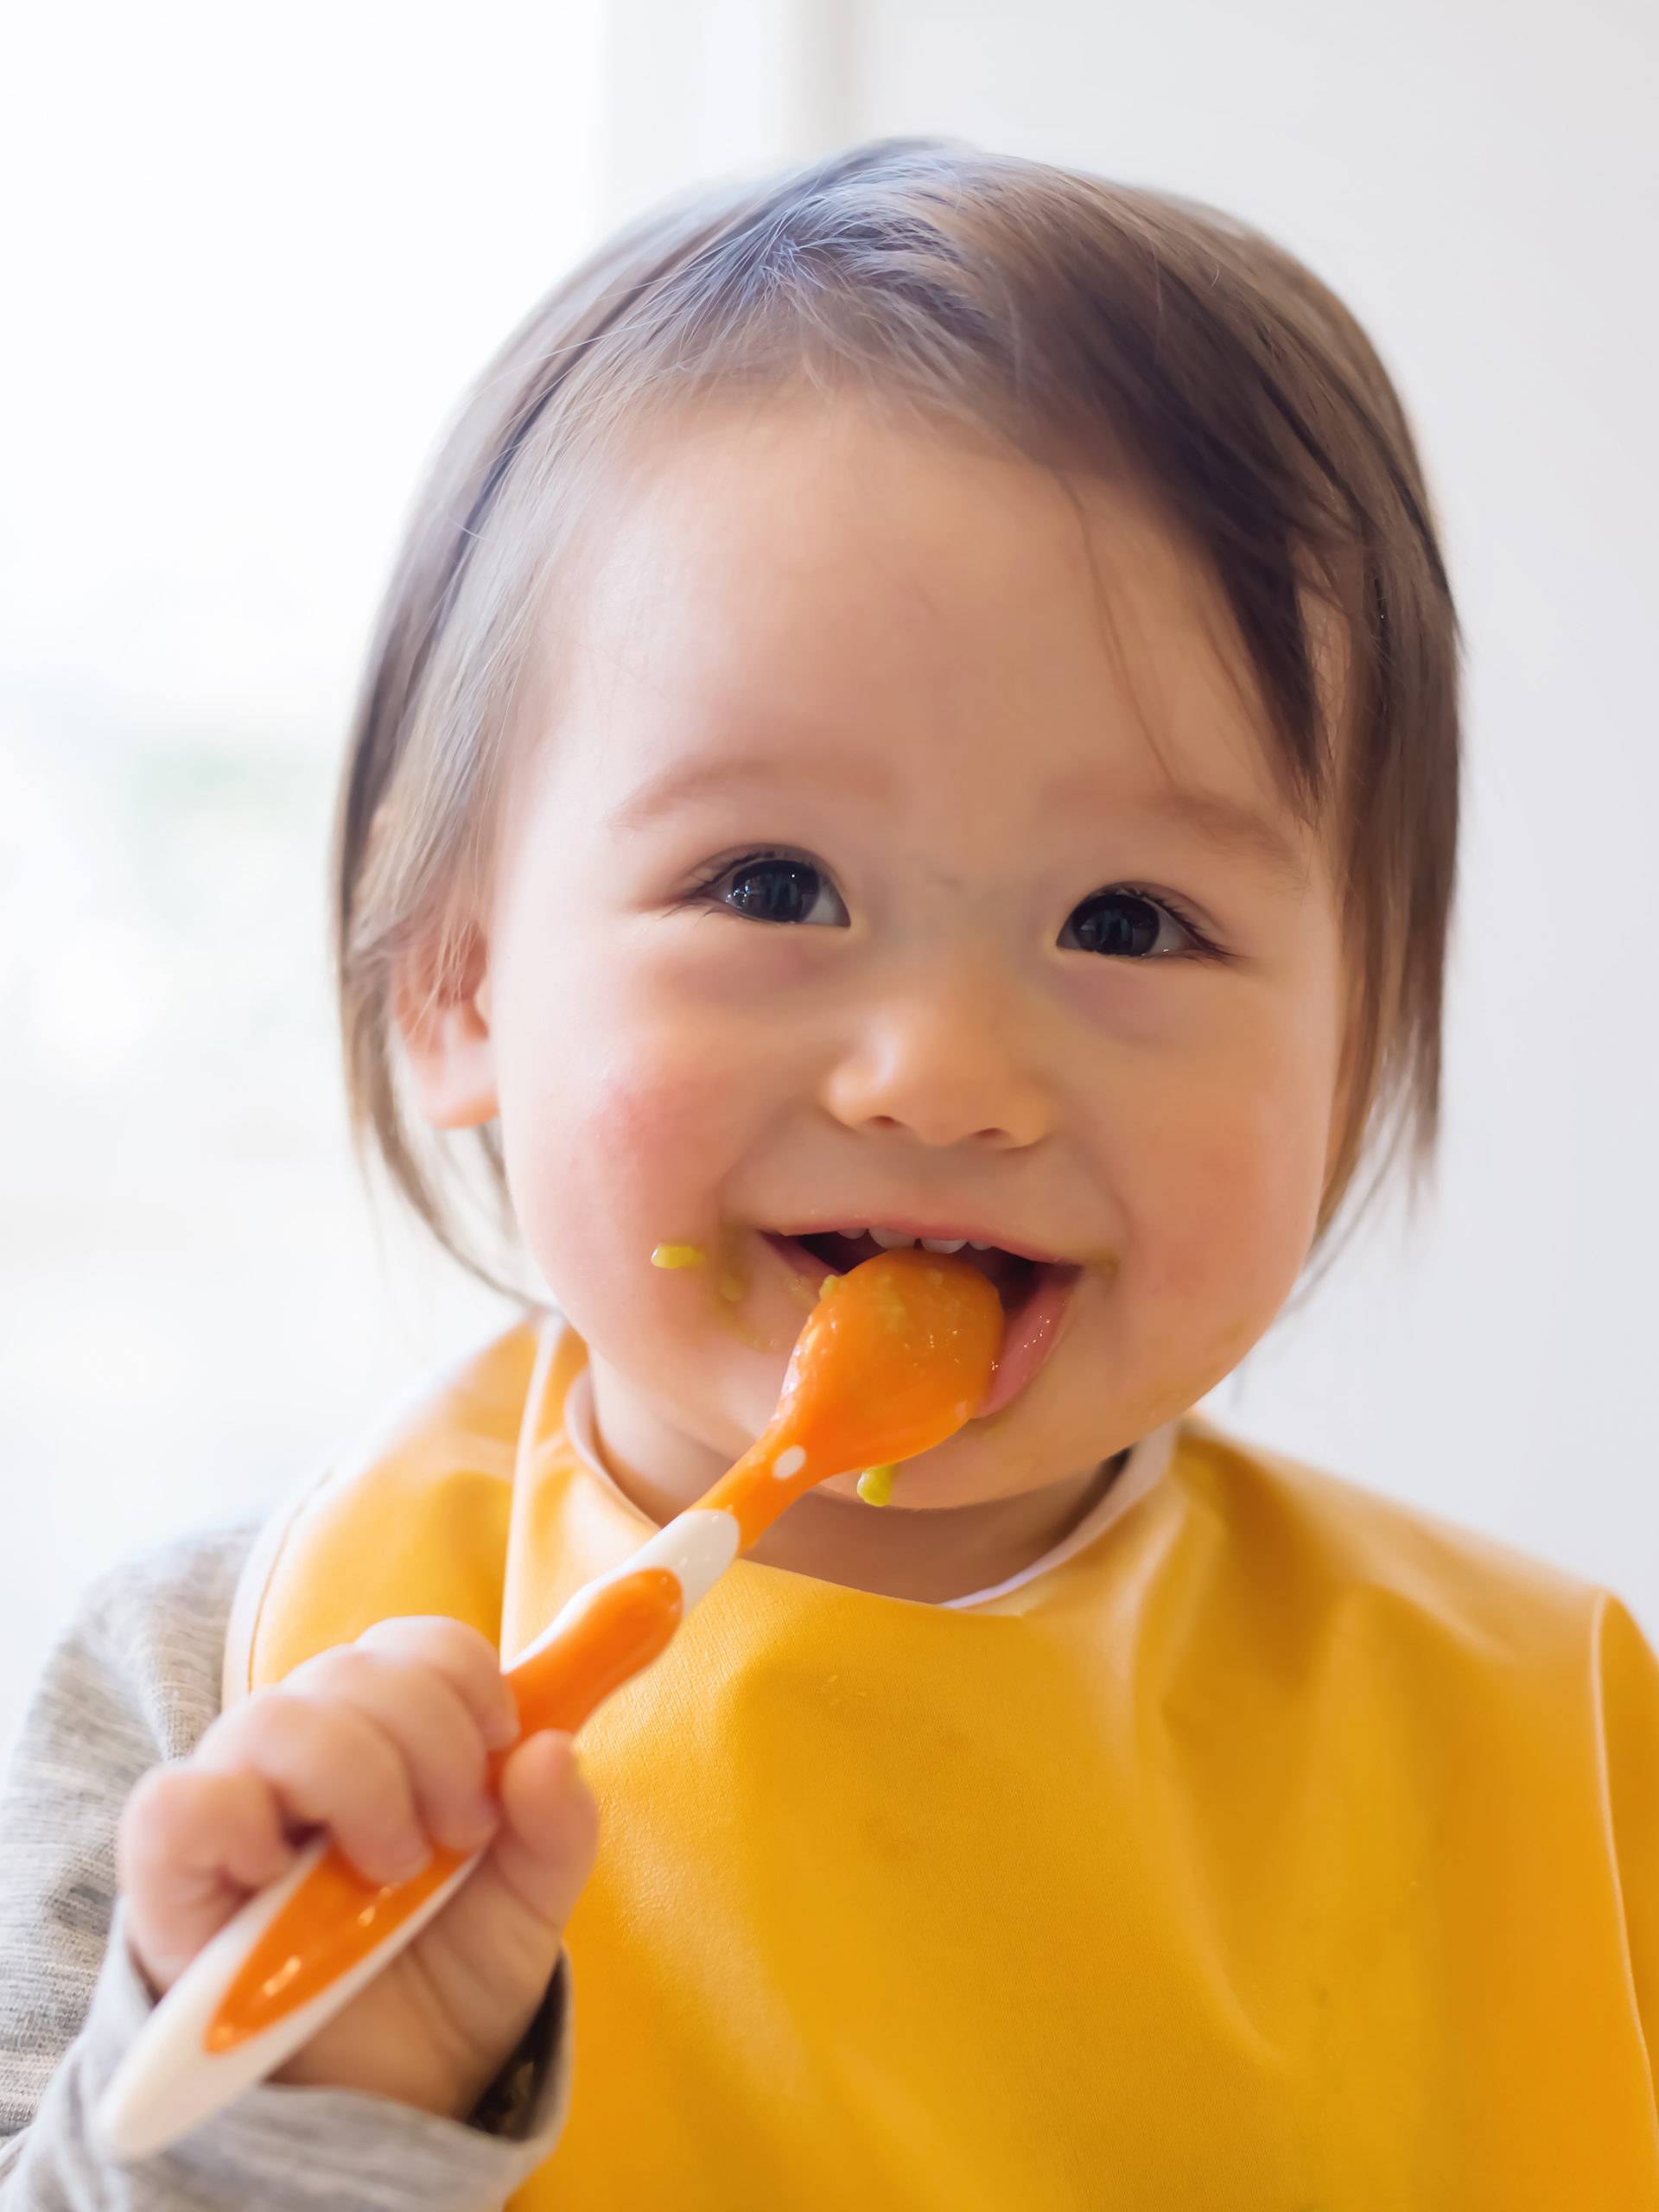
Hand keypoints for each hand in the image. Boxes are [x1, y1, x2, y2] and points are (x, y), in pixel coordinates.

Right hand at [118, 1616, 597, 2120]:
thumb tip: (551, 1748)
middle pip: (350, 1669)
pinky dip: (237, 1820)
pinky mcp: (169, 1876)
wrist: (382, 2101)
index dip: (460, 1670)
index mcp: (383, 1734)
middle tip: (461, 1831)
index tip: (503, 1735)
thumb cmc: (442, 1978)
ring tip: (391, 1867)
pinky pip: (175, 1803)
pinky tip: (282, 1871)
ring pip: (273, 1717)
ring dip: (357, 1779)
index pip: (405, 1644)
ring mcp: (233, 1804)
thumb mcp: (527, 1905)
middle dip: (431, 1737)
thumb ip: (555, 1827)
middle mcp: (302, 1751)